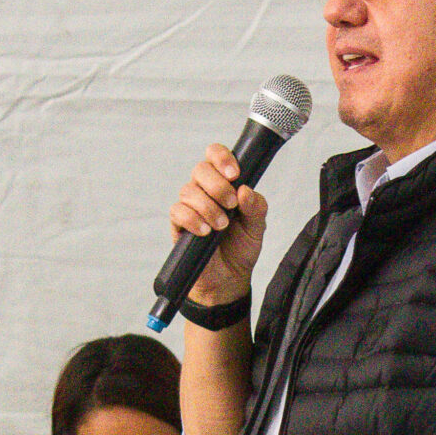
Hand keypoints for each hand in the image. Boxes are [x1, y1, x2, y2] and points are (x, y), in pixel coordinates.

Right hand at [169, 143, 266, 306]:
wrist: (229, 279)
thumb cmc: (241, 248)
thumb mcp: (257, 227)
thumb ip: (256, 207)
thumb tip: (245, 190)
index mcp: (224, 184)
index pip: (215, 155)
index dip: (222, 157)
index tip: (234, 173)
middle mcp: (205, 191)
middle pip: (200, 169)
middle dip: (218, 186)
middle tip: (231, 205)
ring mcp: (190, 207)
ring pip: (189, 190)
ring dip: (208, 207)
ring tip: (221, 226)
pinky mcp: (179, 224)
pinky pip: (178, 211)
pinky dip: (193, 220)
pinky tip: (205, 231)